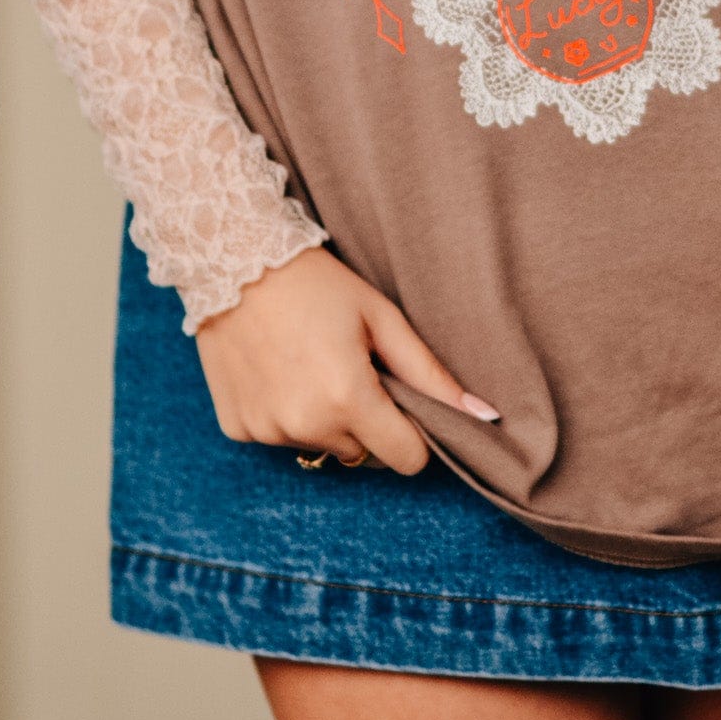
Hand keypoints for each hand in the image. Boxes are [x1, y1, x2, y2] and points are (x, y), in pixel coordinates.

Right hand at [194, 244, 498, 473]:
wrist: (234, 259)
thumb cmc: (318, 283)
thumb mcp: (381, 318)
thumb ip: (431, 374)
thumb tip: (486, 416)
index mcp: (348, 399)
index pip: (406, 460)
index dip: (412, 434)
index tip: (401, 401)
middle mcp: (305, 425)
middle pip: (362, 453)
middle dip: (366, 421)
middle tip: (350, 366)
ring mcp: (267, 431)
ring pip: (320, 445)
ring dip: (325, 418)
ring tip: (310, 362)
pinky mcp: (237, 429)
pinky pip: (280, 436)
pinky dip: (285, 414)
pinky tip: (278, 369)